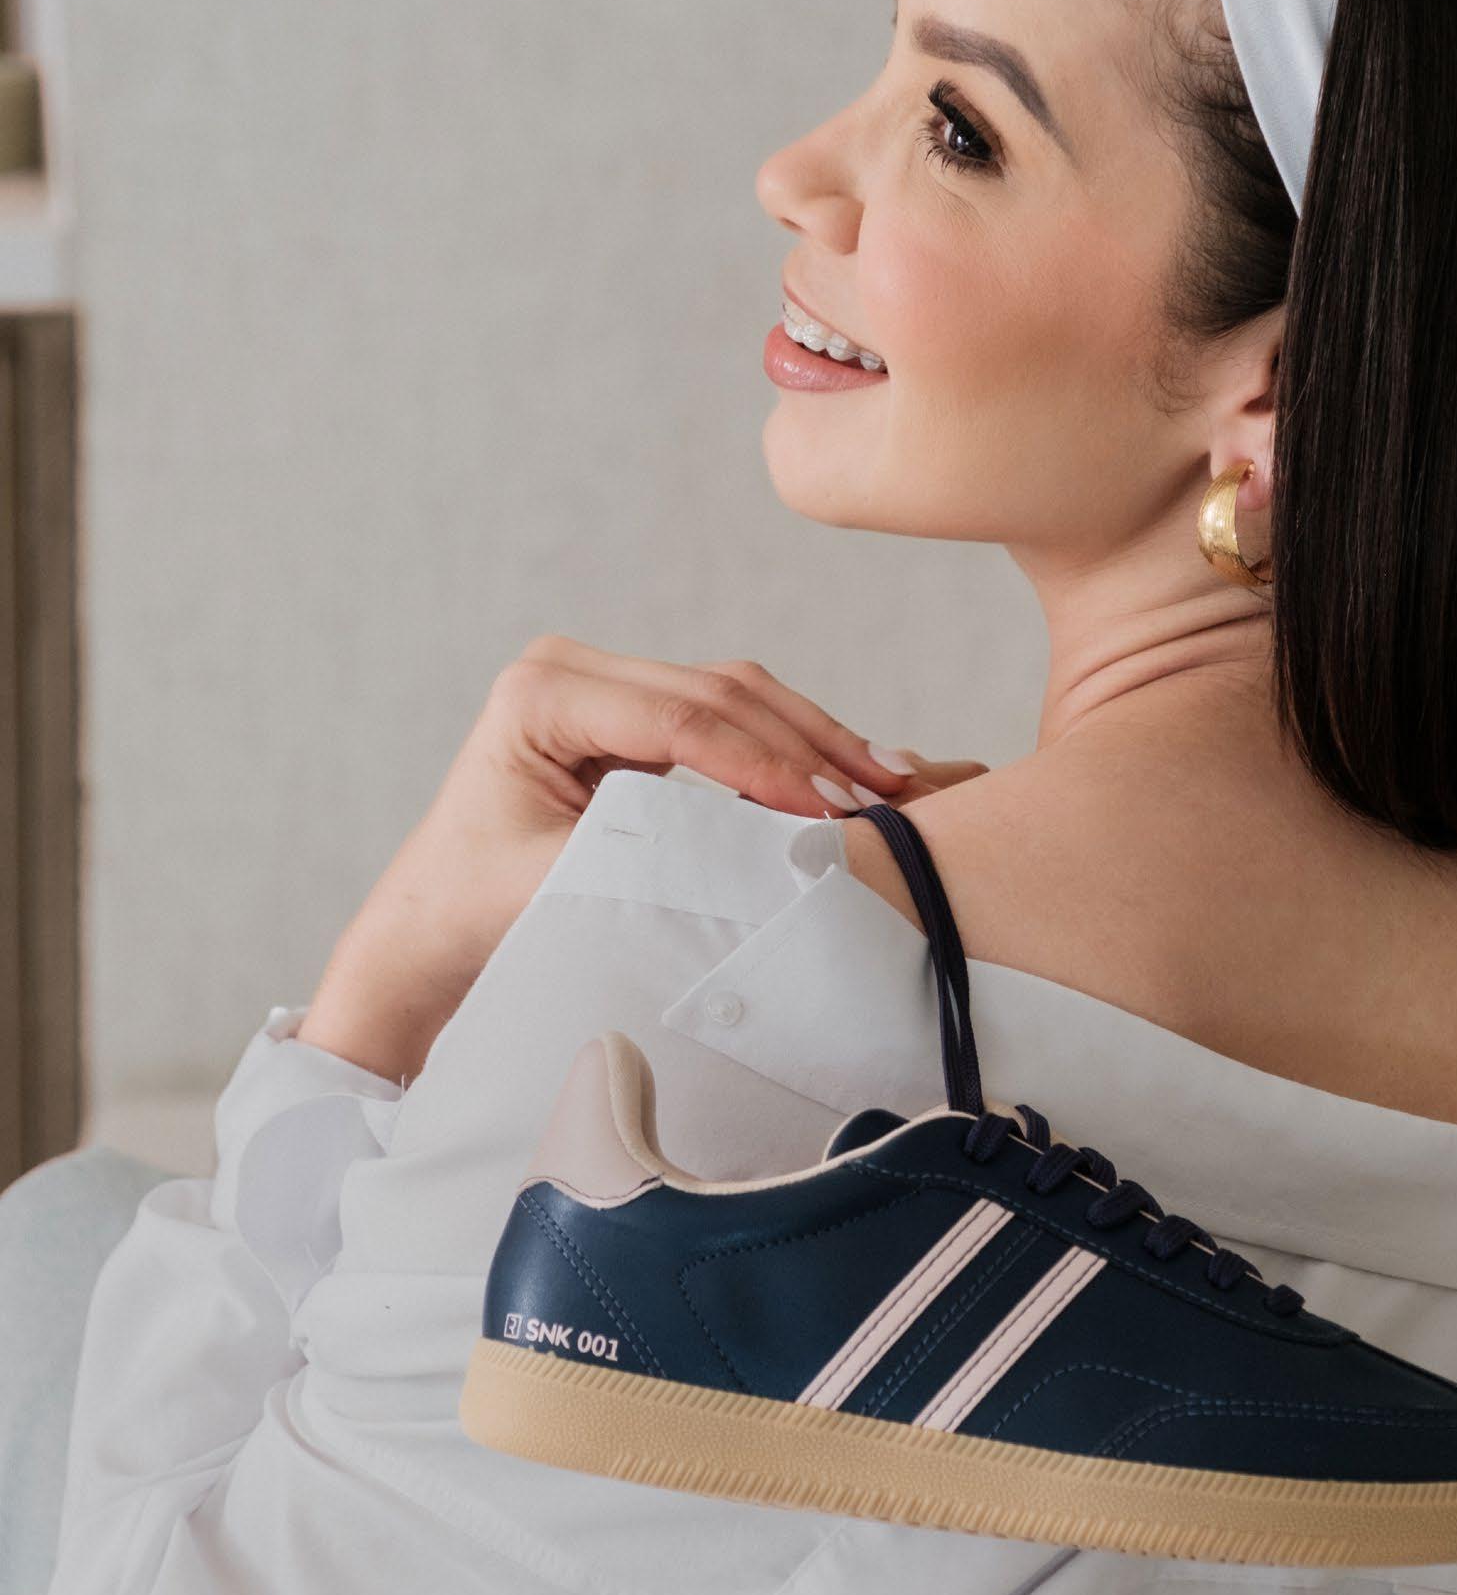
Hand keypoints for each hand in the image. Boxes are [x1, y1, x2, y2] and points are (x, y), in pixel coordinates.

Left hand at [295, 636, 988, 1081]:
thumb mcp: (561, 882)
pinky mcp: (631, 714)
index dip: (760, 762)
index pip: (678, 719)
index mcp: (540, 693)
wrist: (434, 926)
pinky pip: (725, 717)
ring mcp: (603, 684)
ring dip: (811, 739)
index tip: (824, 811)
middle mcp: (570, 669)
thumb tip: (764, 846)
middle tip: (879, 792)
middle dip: (804, 744)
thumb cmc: (478, 911)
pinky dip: (786, 746)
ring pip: (733, 695)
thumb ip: (656, 851)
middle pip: (716, 692)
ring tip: (885, 779)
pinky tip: (845, 775)